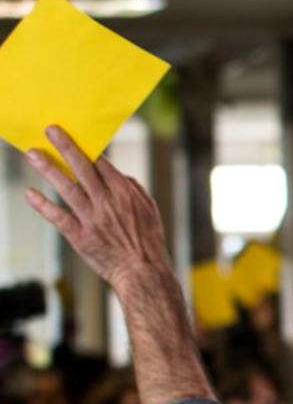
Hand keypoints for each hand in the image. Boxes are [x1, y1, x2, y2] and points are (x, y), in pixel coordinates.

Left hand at [24, 127, 170, 294]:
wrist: (143, 273)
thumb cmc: (148, 242)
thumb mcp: (150, 211)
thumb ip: (133, 189)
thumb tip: (116, 174)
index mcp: (126, 194)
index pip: (102, 164)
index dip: (87, 149)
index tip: (74, 137)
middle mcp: (108, 203)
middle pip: (83, 168)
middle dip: (65, 147)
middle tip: (50, 130)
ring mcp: (93, 219)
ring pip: (67, 188)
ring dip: (48, 169)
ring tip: (33, 154)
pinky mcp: (80, 236)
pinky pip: (58, 217)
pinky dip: (43, 205)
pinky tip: (30, 194)